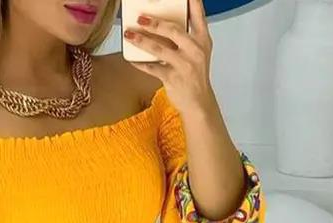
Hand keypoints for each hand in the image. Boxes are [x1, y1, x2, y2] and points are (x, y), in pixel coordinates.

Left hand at [124, 0, 214, 117]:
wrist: (198, 102)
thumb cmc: (195, 74)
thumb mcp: (197, 52)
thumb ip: (186, 36)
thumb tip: (163, 22)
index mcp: (203, 38)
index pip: (197, 13)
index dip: (190, 1)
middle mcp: (195, 49)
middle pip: (173, 30)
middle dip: (155, 22)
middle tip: (140, 18)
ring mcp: (184, 64)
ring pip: (159, 48)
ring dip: (141, 40)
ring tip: (129, 34)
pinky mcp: (173, 78)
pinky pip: (152, 68)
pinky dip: (140, 63)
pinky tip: (131, 59)